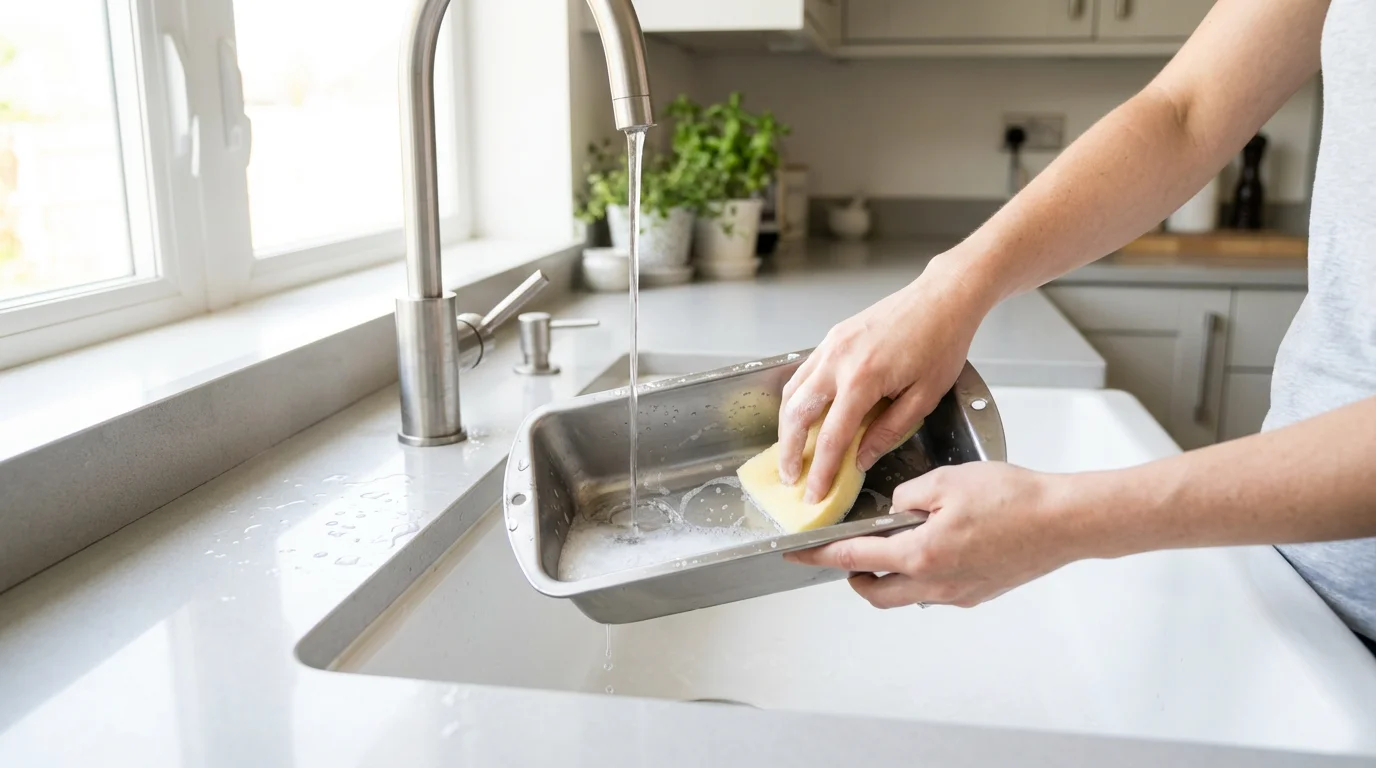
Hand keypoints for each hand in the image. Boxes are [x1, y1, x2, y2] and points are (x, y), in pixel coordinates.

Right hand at [778, 259, 992, 502]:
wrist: (942, 298)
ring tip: (791, 452)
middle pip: (798, 414)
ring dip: (786, 426)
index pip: (832, 437)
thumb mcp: (924, 397)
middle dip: (790, 451)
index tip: (813, 492)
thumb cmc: (941, 343)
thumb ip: (888, 431)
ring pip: (792, 392)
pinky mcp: (832, 337)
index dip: (821, 470)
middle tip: (791, 478)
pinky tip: (801, 415)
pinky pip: (802, 373)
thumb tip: (861, 459)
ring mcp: (831, 345)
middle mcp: (838, 360)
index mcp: (863, 379)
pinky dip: (795, 398)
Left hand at [784, 463, 1087, 607]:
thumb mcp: (947, 481)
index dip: (817, 555)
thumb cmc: (1015, 499)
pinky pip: (935, 590)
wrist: (1065, 522)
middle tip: (845, 555)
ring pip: (905, 595)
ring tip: (893, 545)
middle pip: (874, 592)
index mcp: (920, 555)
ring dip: (888, 576)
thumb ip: (908, 496)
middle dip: (852, 575)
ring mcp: (958, 593)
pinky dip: (921, 573)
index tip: (795, 555)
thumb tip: (893, 509)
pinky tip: (934, 546)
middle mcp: (935, 583)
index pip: (852, 557)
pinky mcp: (979, 593)